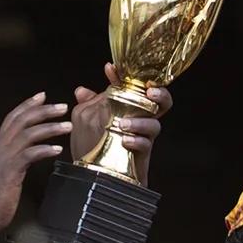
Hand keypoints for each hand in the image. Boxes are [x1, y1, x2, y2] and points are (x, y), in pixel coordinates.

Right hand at [0, 93, 72, 230]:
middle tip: (63, 107)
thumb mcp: (6, 170)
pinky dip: (44, 149)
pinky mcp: (10, 172)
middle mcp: (0, 148)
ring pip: (27, 134)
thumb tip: (31, 150)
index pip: (13, 117)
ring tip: (68, 126)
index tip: (42, 96)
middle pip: (22, 120)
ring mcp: (4, 159)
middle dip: (44, 111)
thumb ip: (16, 157)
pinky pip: (29, 155)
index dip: (27, 105)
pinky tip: (58, 149)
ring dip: (50, 128)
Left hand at [69, 64, 172, 181]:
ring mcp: (144, 136)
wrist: (99, 174)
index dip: (125, 75)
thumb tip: (81, 91)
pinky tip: (125, 140)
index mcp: (130, 107)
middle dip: (160, 94)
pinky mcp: (143, 154)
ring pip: (154, 124)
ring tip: (122, 124)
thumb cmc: (97, 144)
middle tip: (150, 92)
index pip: (134, 87)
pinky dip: (136, 141)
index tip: (109, 69)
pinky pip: (146, 144)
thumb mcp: (89, 122)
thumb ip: (88, 105)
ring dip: (140, 122)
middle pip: (161, 102)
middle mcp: (141, 119)